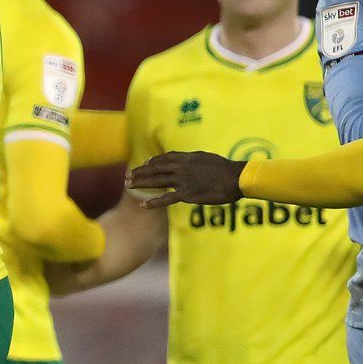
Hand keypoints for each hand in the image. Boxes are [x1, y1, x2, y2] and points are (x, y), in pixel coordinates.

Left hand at [127, 151, 243, 207]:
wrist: (235, 178)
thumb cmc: (225, 168)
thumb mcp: (206, 158)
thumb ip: (193, 160)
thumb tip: (187, 161)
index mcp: (187, 158)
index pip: (165, 159)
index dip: (153, 162)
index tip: (144, 164)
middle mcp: (181, 167)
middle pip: (156, 169)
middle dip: (140, 172)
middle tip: (127, 175)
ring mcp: (183, 181)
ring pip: (157, 181)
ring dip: (141, 183)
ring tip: (127, 185)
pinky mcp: (187, 194)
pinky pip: (167, 199)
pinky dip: (153, 203)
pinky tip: (143, 205)